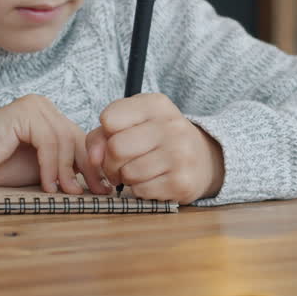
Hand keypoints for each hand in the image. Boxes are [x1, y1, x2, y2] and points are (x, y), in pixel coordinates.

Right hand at [0, 95, 111, 194]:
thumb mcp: (40, 169)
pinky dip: (51, 166)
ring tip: (66, 193)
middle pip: (77, 138)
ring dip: (67, 171)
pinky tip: (48, 186)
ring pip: (65, 141)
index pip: (80, 140)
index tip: (103, 189)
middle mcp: (44, 107)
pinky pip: (49, 141)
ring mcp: (34, 107)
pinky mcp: (24, 113)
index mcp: (48, 117)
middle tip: (96, 192)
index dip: (93, 165)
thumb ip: (64, 167)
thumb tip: (98, 181)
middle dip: (88, 168)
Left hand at [86, 93, 224, 204]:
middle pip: (116, 148)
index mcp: (156, 104)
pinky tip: (152, 182)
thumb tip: (93, 159)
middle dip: (110, 163)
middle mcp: (171, 125)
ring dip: (125, 178)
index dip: (106, 134)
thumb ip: (102, 135)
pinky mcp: (182, 182)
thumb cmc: (157, 139)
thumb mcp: (133, 123)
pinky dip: (139, 190)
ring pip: (127, 173)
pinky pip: (141, 191)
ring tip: (137, 172)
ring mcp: (180, 154)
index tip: (116, 138)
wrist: (203, 159)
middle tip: (118, 166)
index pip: (109, 119)